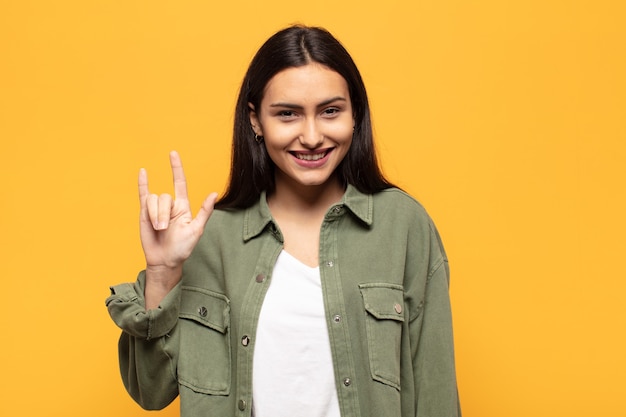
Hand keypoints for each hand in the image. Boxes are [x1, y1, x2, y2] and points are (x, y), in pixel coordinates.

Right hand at [138, 151, 216, 302]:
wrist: (165, 260)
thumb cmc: (182, 248)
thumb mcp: (196, 230)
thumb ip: (204, 211)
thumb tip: (214, 193)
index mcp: (183, 207)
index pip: (179, 182)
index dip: (176, 168)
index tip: (173, 153)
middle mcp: (169, 205)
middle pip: (165, 197)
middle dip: (162, 213)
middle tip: (164, 229)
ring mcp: (156, 209)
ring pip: (153, 200)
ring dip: (154, 215)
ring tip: (158, 229)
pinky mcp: (144, 213)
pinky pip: (143, 195)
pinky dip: (142, 184)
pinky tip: (142, 173)